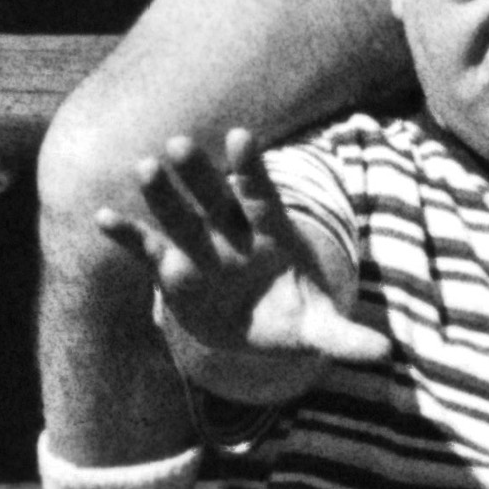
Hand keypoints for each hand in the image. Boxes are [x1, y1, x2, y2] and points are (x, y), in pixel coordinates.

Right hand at [99, 127, 387, 370]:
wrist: (256, 333)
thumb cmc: (292, 320)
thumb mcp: (319, 329)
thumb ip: (344, 336)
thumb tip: (385, 353)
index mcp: (273, 236)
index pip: (263, 196)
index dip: (252, 169)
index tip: (240, 136)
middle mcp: (233, 232)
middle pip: (216, 197)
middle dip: (200, 173)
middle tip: (180, 144)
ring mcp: (200, 247)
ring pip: (180, 215)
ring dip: (162, 193)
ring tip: (144, 166)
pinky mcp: (172, 269)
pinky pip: (147, 248)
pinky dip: (127, 235)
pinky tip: (102, 216)